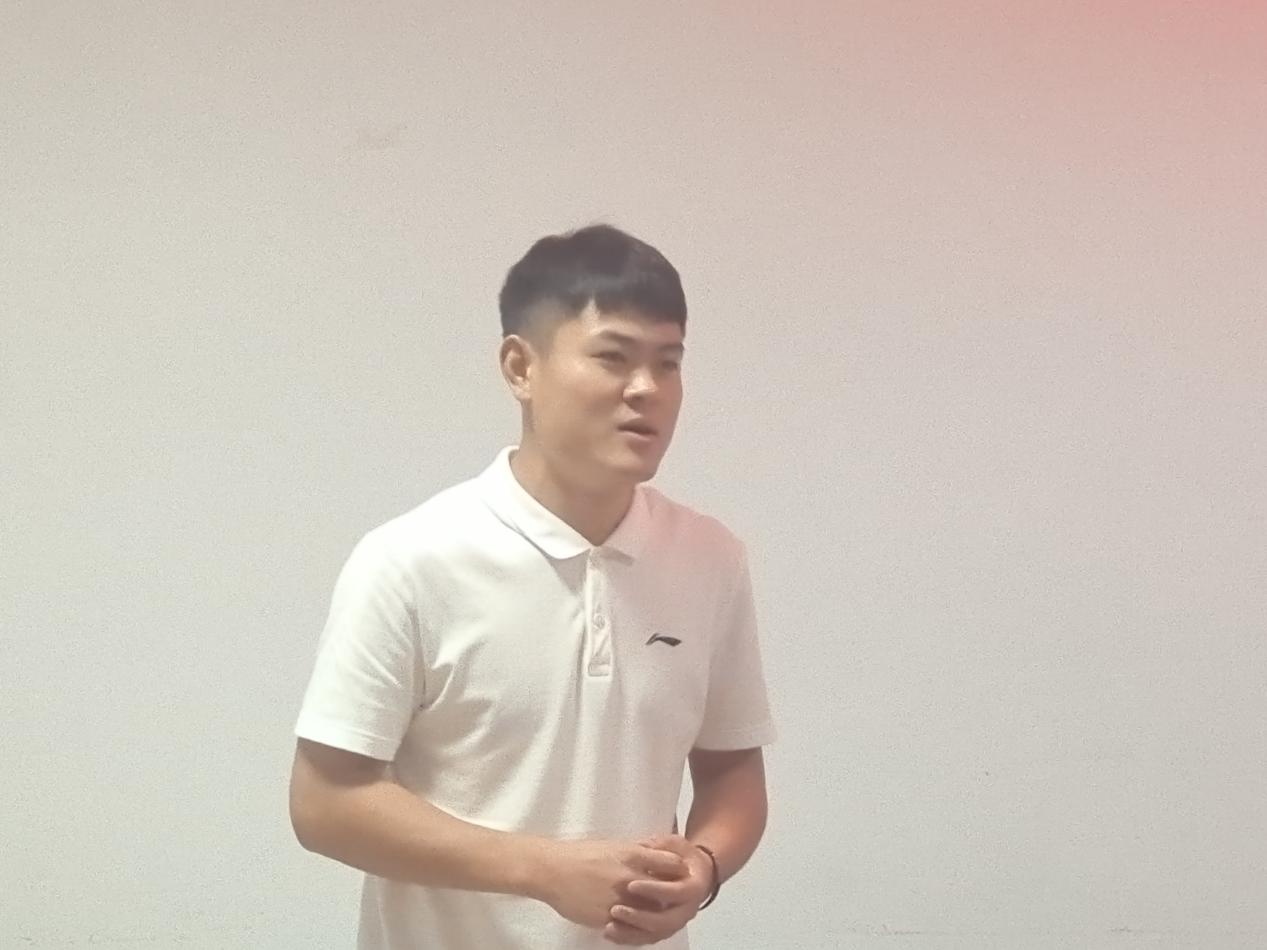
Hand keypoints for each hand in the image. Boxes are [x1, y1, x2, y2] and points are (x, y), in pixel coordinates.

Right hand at [534, 837, 688, 930]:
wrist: (552, 870)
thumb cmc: (581, 854)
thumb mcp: (613, 846)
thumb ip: (636, 852)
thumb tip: (655, 852)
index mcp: (632, 855)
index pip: (671, 863)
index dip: (679, 869)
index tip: (682, 873)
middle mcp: (630, 878)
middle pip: (666, 891)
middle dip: (672, 894)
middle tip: (676, 896)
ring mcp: (620, 900)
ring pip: (651, 913)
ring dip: (654, 912)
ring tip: (654, 911)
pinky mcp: (608, 918)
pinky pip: (630, 927)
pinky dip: (634, 925)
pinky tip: (633, 922)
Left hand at [603, 835, 713, 945]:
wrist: (693, 872)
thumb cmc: (681, 855)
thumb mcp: (673, 844)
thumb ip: (661, 849)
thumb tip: (646, 849)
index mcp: (694, 888)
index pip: (676, 892)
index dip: (654, 890)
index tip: (631, 885)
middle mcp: (688, 910)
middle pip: (666, 921)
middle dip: (640, 917)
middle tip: (615, 909)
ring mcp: (675, 923)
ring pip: (655, 935)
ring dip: (631, 932)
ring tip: (609, 926)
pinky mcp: (663, 930)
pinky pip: (646, 939)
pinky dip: (628, 938)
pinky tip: (610, 932)